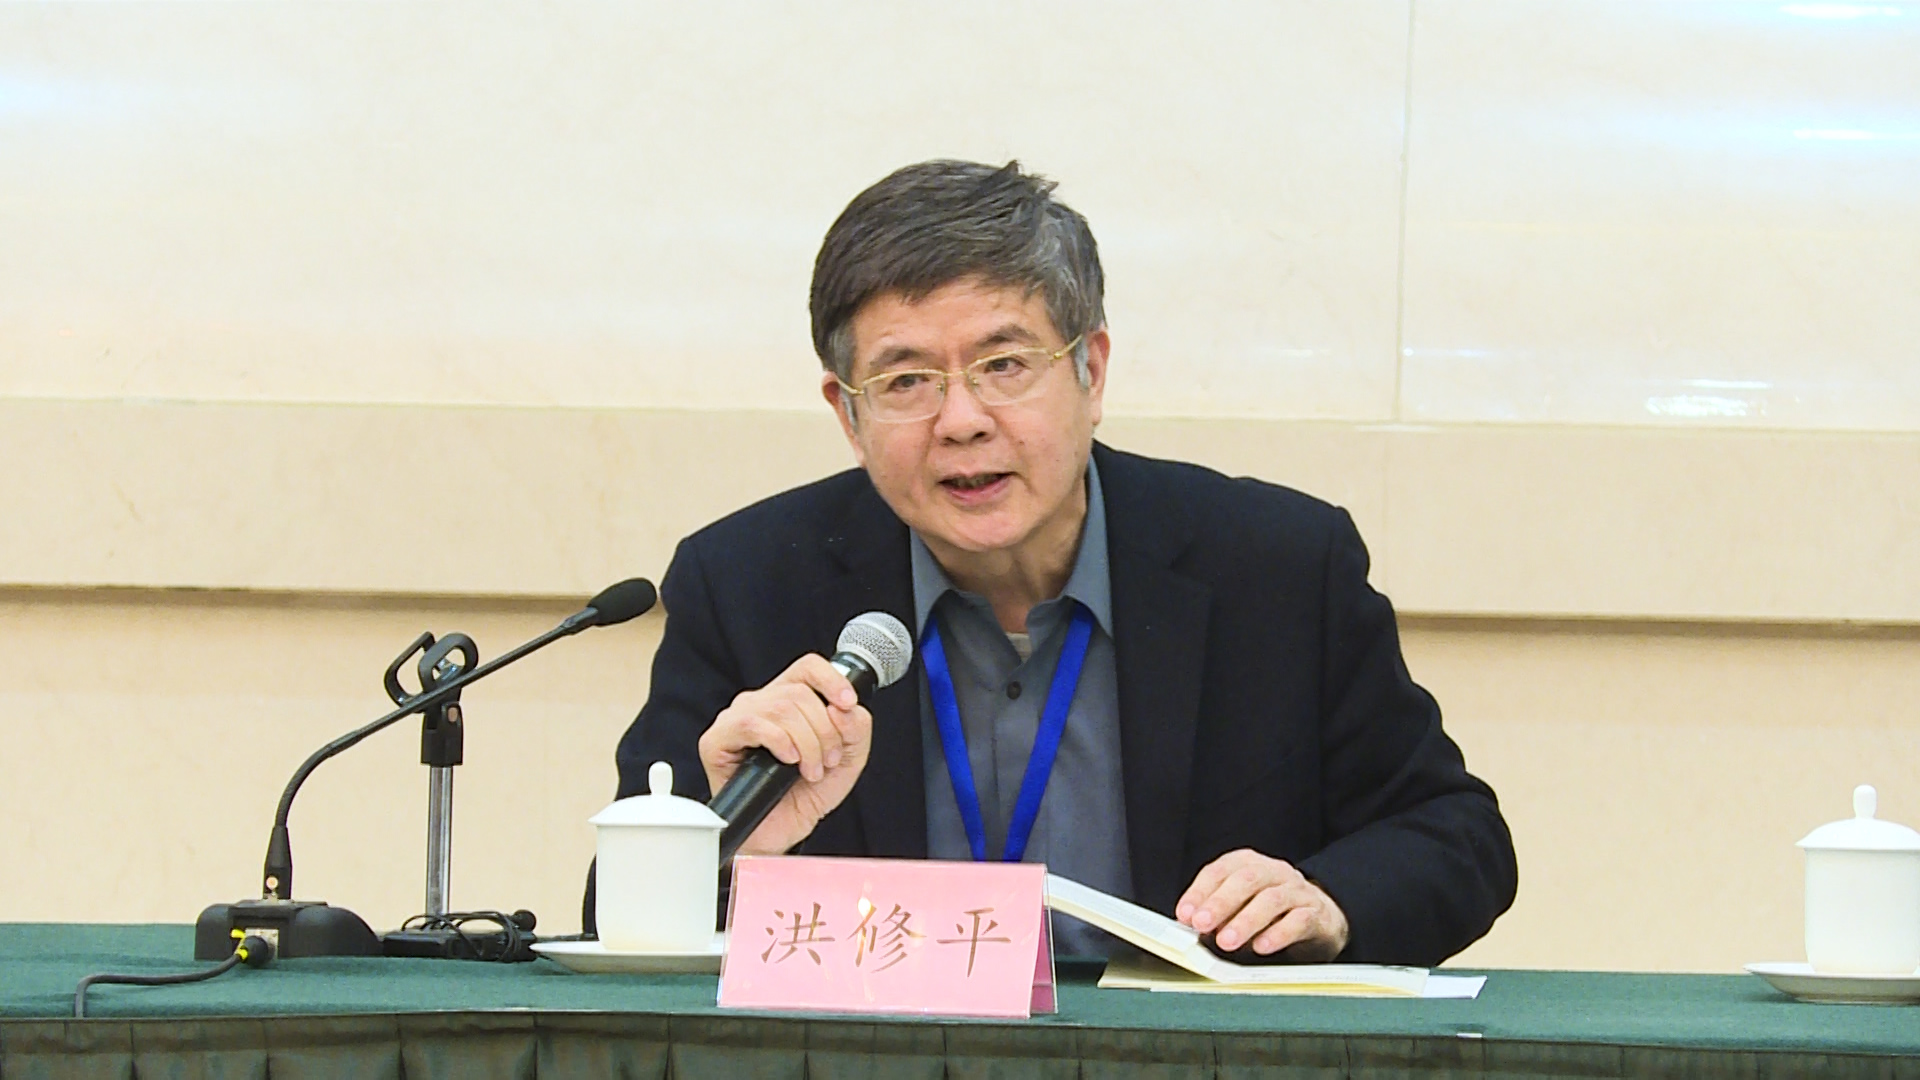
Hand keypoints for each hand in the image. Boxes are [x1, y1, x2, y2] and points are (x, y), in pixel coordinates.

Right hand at [697, 654, 871, 856]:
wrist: (779, 835)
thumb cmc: (804, 797)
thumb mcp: (847, 761)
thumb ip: (856, 729)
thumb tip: (845, 709)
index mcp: (789, 701)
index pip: (808, 667)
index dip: (831, 680)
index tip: (848, 704)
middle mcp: (761, 703)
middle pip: (800, 693)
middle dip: (824, 732)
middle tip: (826, 763)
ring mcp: (737, 719)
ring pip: (780, 708)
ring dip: (806, 744)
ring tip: (809, 770)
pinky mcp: (717, 739)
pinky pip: (752, 723)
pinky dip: (780, 743)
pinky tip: (787, 762)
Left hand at [1175, 849, 1349, 960]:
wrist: (1321, 918)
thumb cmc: (1272, 913)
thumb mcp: (1240, 908)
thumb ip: (1217, 915)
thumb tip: (1191, 928)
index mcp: (1249, 864)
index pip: (1220, 870)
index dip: (1200, 891)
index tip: (1185, 914)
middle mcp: (1274, 872)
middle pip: (1246, 880)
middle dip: (1220, 903)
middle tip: (1202, 924)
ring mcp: (1298, 891)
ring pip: (1271, 900)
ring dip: (1245, 921)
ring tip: (1226, 941)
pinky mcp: (1317, 914)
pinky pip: (1298, 920)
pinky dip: (1278, 934)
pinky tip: (1262, 946)